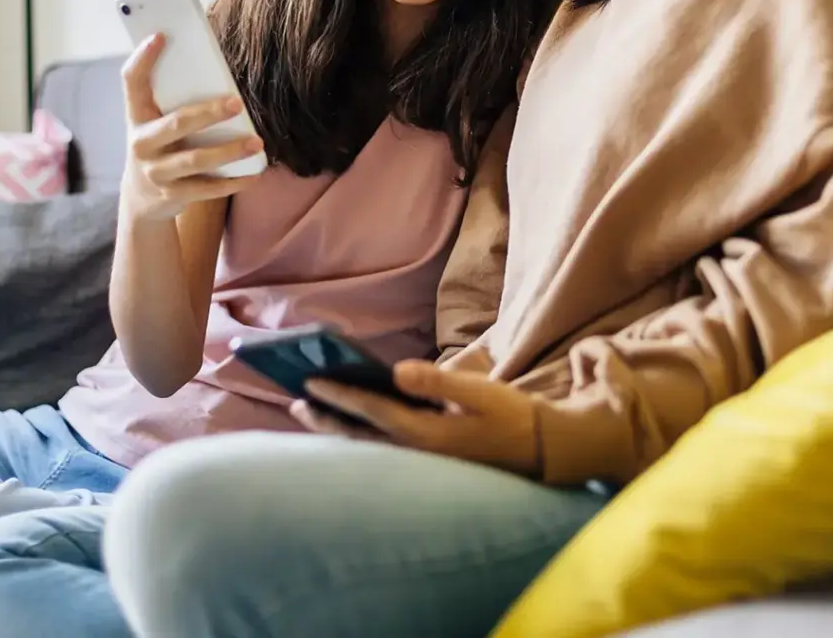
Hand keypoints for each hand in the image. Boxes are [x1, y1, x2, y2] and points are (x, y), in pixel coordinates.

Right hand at [120, 34, 263, 220]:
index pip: (132, 82)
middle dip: (209, 113)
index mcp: (137, 117)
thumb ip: (174, 102)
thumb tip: (219, 73)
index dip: (143, 59)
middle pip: (176, 124)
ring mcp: (156, 172)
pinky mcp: (172, 195)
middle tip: (238, 103)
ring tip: (256, 142)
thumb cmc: (159, 147)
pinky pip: (207, 189)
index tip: (160, 36)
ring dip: (229, 152)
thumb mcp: (155, 124)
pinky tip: (254, 175)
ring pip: (196, 160)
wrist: (142, 200)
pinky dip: (233, 182)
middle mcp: (142, 144)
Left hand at [290, 361, 540, 476]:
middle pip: (358, 435)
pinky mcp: (427, 461)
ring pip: (366, 446)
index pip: (371, 410)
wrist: (540, 451)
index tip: (310, 382)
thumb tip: (396, 370)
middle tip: (293, 402)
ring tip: (310, 414)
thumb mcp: (480, 392)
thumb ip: (437, 381)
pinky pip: (380, 449)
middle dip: (325, 418)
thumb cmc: (510, 417)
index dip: (338, 395)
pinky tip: (350, 426)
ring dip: (336, 429)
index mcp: (426, 433)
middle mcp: (416, 452)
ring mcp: (421, 461)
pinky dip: (358, 435)